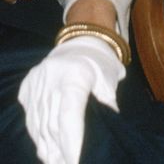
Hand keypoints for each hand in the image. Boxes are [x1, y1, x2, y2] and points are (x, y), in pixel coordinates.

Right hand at [19, 35, 124, 163]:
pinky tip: (42, 147)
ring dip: (45, 145)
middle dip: (58, 149)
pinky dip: (36, 132)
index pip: (69, 114)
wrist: (83, 37)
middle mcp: (52, 77)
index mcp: (75, 74)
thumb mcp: (110, 79)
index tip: (74, 161)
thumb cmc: (101, 62)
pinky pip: (30, 113)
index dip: (71, 141)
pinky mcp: (29, 83)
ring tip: (53, 163)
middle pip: (52, 122)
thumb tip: (110, 129)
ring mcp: (38, 80)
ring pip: (38, 120)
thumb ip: (108, 104)